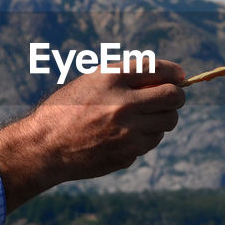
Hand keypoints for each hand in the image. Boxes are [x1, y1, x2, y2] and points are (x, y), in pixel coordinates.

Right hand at [0, 59, 186, 211]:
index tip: (180, 76)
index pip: (158, 70)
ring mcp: (126, 133)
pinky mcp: (127, 154)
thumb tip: (171, 76)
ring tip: (141, 117)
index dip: (175, 72)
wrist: (44, 146)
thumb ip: (128, 75)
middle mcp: (122, 105)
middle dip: (177, 97)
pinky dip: (145, 137)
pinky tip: (124, 135)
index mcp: (111, 80)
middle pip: (173, 98)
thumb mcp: (92, 81)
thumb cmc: (68, 108)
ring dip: (161, 119)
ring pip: (167, 123)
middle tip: (171, 98)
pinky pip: (151, 142)